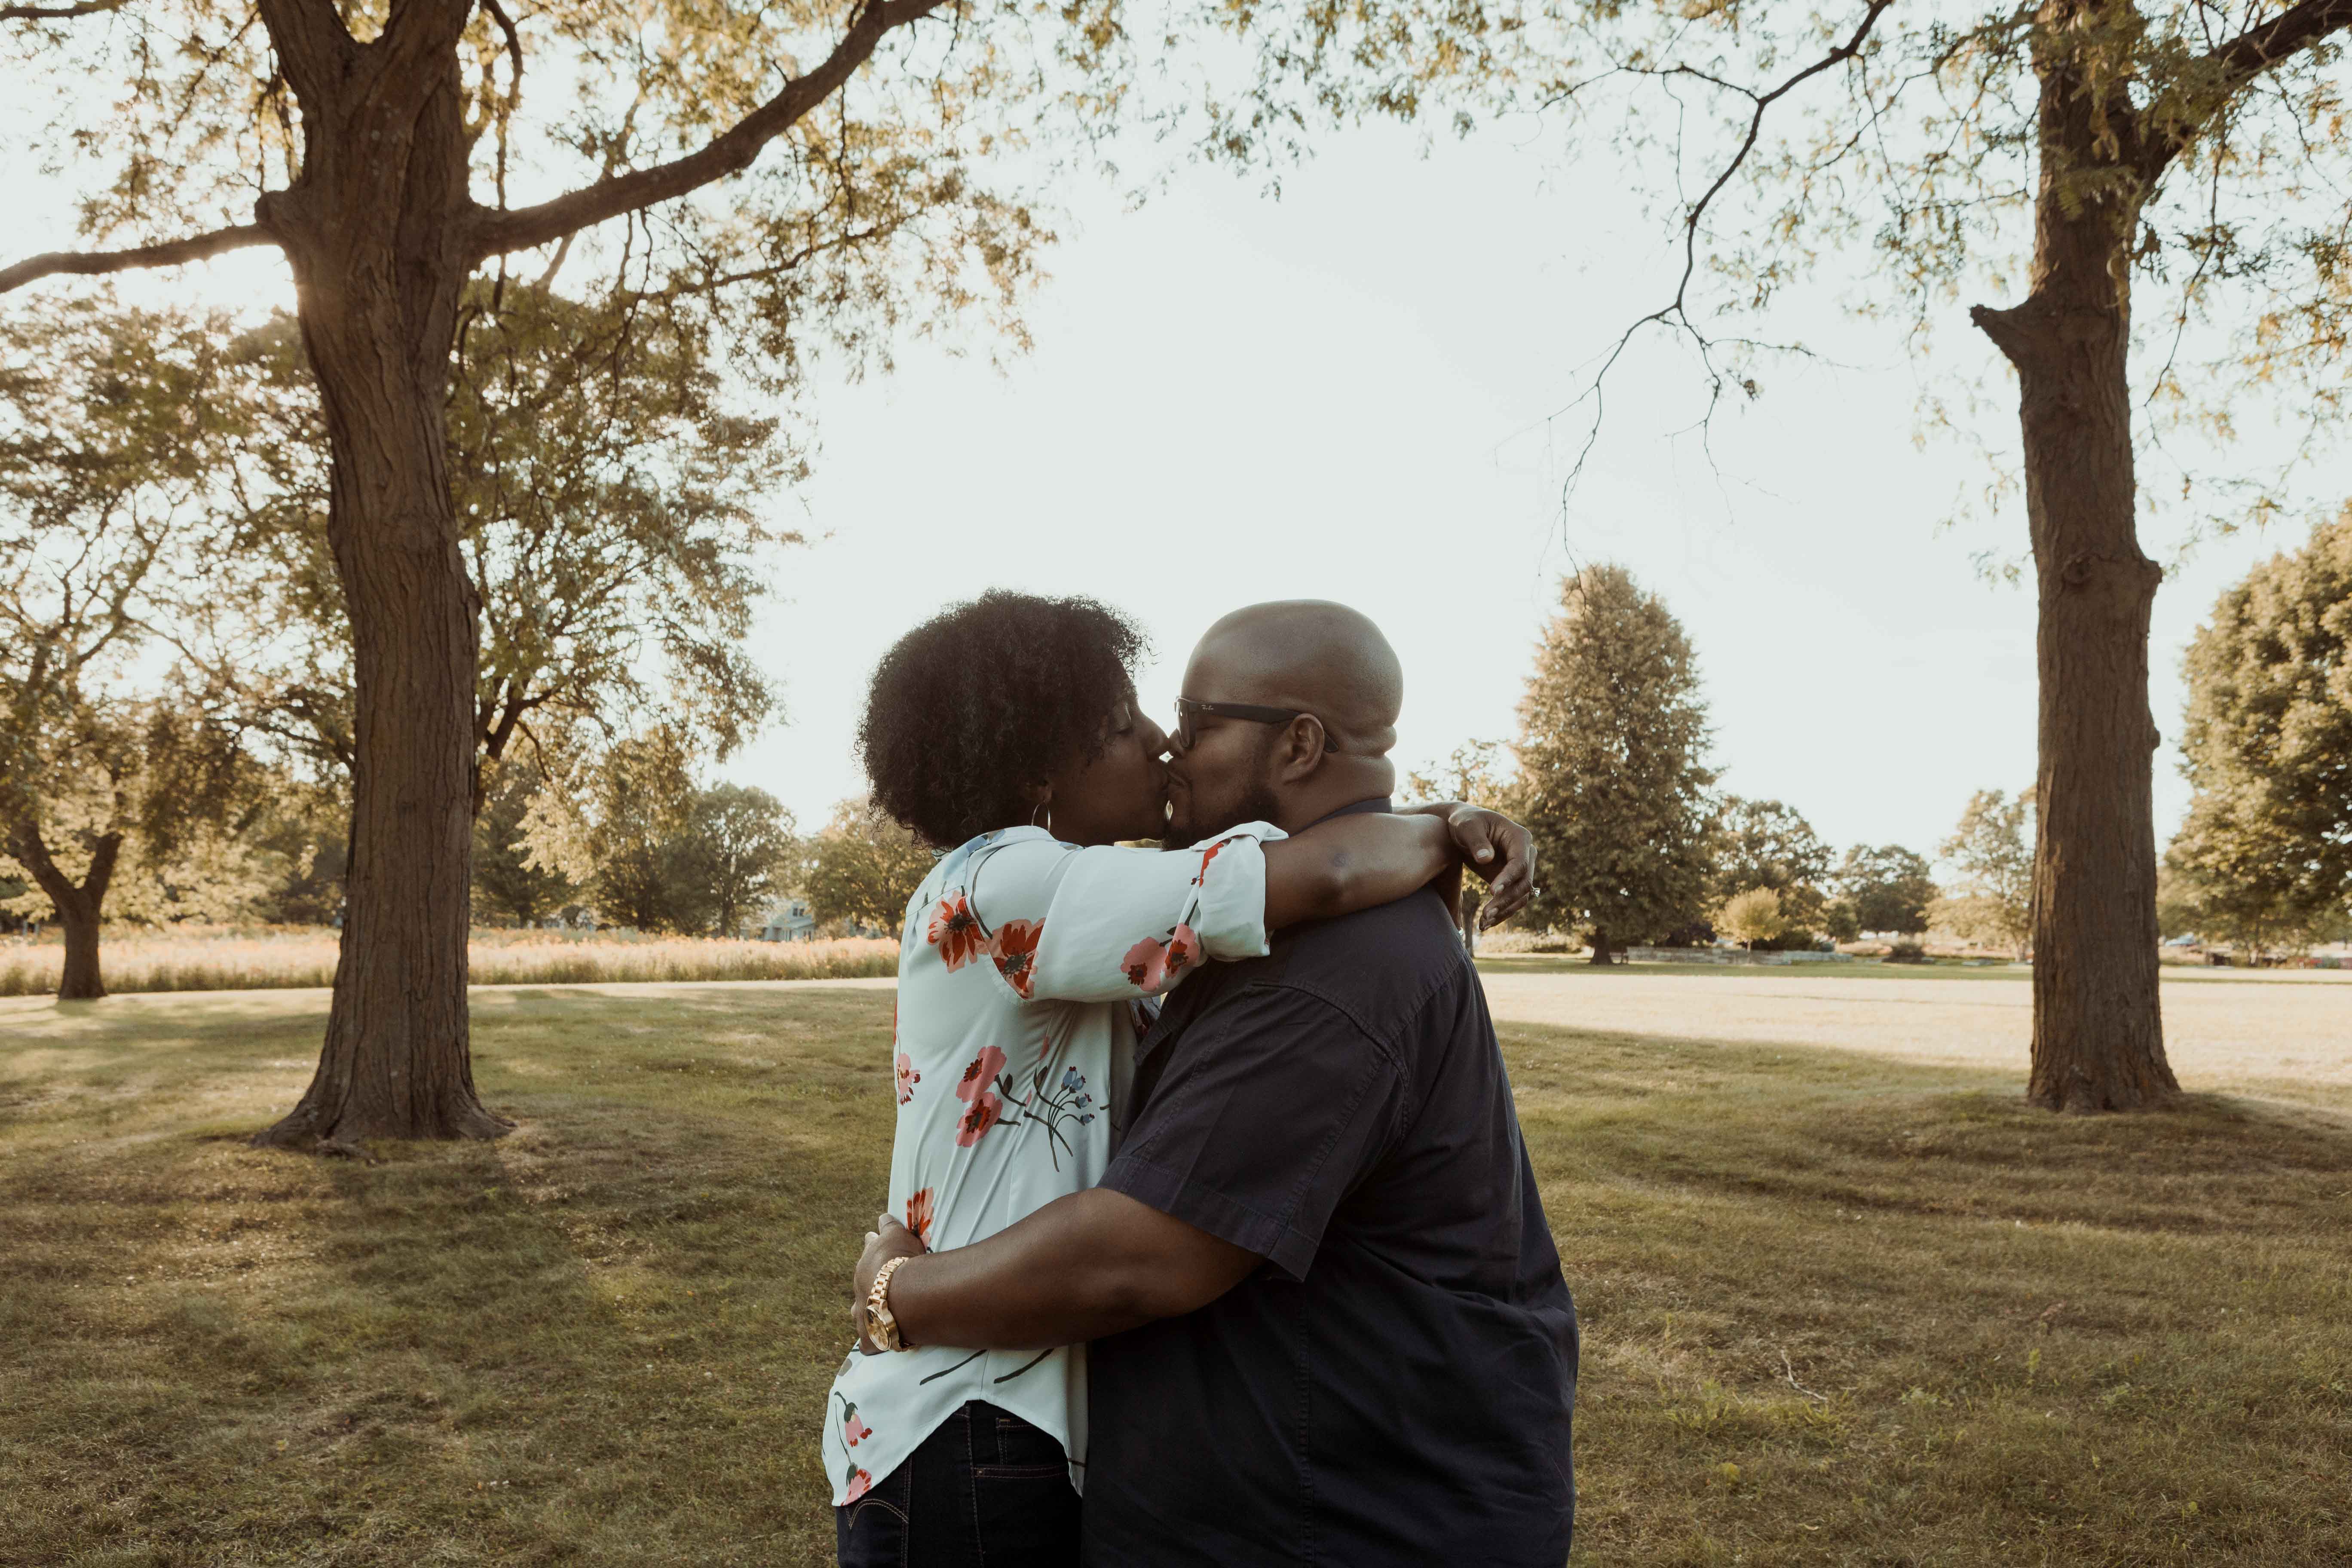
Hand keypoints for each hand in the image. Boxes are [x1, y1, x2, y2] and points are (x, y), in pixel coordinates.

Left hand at [852, 1213, 927, 1352]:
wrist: (904, 1296)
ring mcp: (863, 1314)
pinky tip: (879, 1342)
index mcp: (867, 1263)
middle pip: (861, 1281)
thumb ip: (890, 1227)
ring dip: (866, 1311)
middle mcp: (860, 1288)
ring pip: (859, 1312)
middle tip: (879, 1280)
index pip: (869, 1249)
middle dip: (868, 1279)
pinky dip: (874, 1341)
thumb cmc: (903, 1262)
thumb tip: (882, 1216)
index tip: (873, 1240)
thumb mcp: (898, 1236)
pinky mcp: (870, 1337)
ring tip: (875, 1311)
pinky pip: (869, 1342)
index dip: (874, 1244)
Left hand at [1436, 805, 1536, 928]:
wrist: (1463, 828)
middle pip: (1524, 882)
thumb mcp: (1466, 826)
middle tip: (1486, 914)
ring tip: (1484, 923)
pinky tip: (1485, 923)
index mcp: (1519, 837)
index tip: (1491, 892)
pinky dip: (1501, 912)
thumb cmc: (1465, 822)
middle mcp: (1526, 853)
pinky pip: (1512, 900)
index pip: (1519, 863)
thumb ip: (1475, 840)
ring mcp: (1521, 868)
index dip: (1508, 878)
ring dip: (1505, 911)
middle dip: (1506, 900)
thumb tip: (1486, 858)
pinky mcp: (1512, 880)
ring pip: (1521, 896)